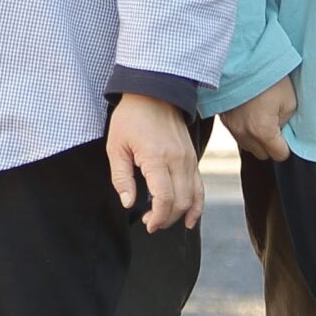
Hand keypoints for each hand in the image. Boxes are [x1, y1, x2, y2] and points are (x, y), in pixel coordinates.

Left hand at [107, 94, 203, 231]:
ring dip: (180, 214)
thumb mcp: (116, 146)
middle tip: (150, 223)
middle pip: (181, 202)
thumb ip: (121, 177)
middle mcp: (178, 160)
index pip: (165, 199)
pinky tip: (190, 217)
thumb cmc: (131, 117)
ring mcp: (189, 158)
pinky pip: (200, 186)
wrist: (154, 91)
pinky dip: (197, 204)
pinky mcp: (193, 156)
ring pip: (193, 197)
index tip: (148, 224)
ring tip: (164, 219)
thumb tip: (129, 203)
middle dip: (167, 219)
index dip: (158, 218)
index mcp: (157, 158)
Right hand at [220, 76, 296, 161]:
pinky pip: (237, 133)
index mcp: (263, 131)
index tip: (287, 137)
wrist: (243, 59)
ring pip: (247, 146)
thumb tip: (281, 130)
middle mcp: (244, 133)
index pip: (279, 155)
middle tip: (275, 127)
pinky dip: (244, 129)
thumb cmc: (269, 77)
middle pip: (261, 154)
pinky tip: (250, 114)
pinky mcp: (223, 119)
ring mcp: (231, 127)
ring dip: (256, 139)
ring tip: (261, 118)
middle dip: (270, 145)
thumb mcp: (289, 101)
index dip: (286, 147)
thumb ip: (286, 123)